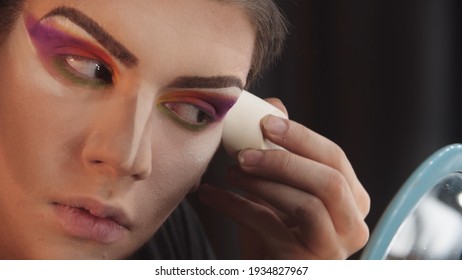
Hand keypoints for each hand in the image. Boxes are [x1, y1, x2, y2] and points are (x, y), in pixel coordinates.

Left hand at [199, 98, 369, 258]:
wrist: (269, 266)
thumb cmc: (279, 225)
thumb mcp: (286, 189)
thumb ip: (286, 150)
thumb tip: (274, 106)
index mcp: (354, 199)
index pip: (336, 158)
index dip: (302, 137)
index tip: (265, 123)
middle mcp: (353, 225)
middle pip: (329, 181)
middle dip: (284, 160)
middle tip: (244, 151)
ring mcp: (332, 248)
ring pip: (305, 205)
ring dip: (262, 182)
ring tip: (230, 171)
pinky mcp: (304, 263)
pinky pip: (269, 226)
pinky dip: (236, 206)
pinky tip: (211, 195)